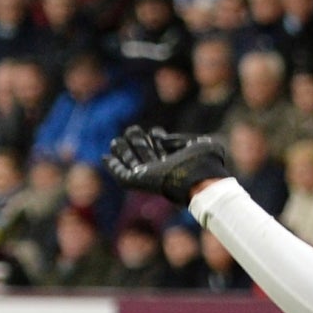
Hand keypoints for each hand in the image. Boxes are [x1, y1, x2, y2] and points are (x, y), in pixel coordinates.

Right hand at [106, 127, 231, 200]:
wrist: (200, 180)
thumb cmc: (206, 164)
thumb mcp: (201, 144)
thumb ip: (183, 138)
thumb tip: (161, 140)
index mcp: (176, 159)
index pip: (160, 146)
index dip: (156, 136)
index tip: (157, 134)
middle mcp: (162, 167)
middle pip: (142, 150)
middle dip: (136, 138)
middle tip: (134, 130)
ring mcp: (149, 175)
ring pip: (130, 160)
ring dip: (122, 149)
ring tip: (117, 141)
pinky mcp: (138, 181)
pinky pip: (121, 174)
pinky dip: (113, 166)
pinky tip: (106, 157)